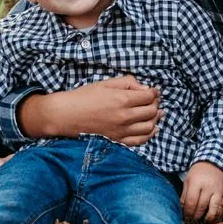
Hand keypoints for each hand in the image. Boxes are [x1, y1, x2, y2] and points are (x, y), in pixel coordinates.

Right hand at [21, 75, 160, 144]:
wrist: (67, 115)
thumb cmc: (84, 96)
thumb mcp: (106, 83)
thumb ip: (128, 82)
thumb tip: (144, 88)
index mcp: (122, 99)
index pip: (149, 96)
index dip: (154, 92)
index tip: (153, 90)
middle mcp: (124, 116)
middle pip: (151, 111)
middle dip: (155, 104)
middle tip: (153, 100)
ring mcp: (121, 130)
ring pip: (149, 126)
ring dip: (155, 118)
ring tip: (155, 113)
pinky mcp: (117, 140)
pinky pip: (139, 141)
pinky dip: (149, 135)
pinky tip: (152, 128)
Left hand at [180, 162, 222, 223]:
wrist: (214, 163)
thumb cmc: (198, 173)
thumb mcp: (188, 180)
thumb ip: (184, 195)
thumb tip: (182, 210)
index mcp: (196, 182)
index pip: (191, 201)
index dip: (187, 212)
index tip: (185, 218)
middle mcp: (208, 187)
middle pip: (201, 206)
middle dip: (195, 217)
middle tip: (191, 222)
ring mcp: (217, 191)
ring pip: (213, 209)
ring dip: (207, 218)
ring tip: (202, 222)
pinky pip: (221, 207)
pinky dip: (216, 214)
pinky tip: (211, 218)